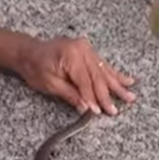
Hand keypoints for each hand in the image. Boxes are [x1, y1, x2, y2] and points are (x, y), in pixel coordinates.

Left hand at [18, 36, 135, 115]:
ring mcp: (86, 48)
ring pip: (103, 71)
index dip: (93, 98)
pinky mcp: (87, 51)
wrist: (27, 52)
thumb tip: (86, 107)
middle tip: (117, 109)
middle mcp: (82, 49)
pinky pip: (102, 65)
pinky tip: (127, 80)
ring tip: (131, 95)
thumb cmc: (34, 67)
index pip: (86, 82)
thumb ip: (70, 94)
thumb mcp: (49, 84)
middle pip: (97, 77)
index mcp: (71, 55)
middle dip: (108, 94)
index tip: (100, 111)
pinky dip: (113, 74)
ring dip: (117, 84)